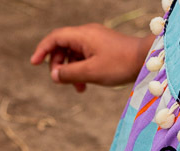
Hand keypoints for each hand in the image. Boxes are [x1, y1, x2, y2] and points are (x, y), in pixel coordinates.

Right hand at [30, 25, 152, 91]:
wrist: (146, 59)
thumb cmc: (120, 64)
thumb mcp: (91, 72)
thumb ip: (68, 74)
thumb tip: (53, 75)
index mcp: (83, 35)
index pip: (55, 38)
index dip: (42, 50)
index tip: (33, 63)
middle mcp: (87, 33)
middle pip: (62, 46)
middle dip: (58, 64)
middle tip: (60, 81)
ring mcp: (95, 40)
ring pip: (73, 53)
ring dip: (70, 70)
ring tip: (77, 88)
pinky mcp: (102, 47)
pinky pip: (84, 57)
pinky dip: (80, 70)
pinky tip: (85, 85)